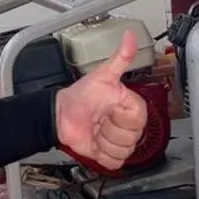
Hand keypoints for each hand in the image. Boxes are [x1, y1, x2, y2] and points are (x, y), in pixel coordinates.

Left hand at [53, 29, 146, 169]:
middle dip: (110, 128)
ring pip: (124, 151)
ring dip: (105, 141)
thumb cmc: (80, 95)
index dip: (121, 116)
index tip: (109, 108)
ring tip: (96, 130)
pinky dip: (102, 156)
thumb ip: (120, 58)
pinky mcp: (109, 156)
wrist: (61, 115)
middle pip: (132, 138)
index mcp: (131, 107)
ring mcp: (119, 142)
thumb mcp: (101, 75)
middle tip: (99, 119)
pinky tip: (95, 143)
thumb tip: (129, 36)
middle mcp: (128, 126)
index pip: (138, 119)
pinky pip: (115, 163)